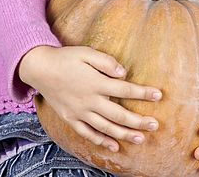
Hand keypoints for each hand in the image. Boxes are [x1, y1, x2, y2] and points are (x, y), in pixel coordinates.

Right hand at [19, 45, 161, 151]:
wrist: (40, 69)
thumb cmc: (66, 58)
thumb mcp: (86, 52)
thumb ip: (105, 62)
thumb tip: (123, 73)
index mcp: (96, 83)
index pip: (125, 90)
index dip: (143, 93)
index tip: (158, 96)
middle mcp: (89, 101)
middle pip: (119, 115)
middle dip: (139, 121)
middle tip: (155, 125)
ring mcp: (80, 112)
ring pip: (106, 128)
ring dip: (125, 134)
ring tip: (141, 138)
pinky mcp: (71, 119)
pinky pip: (88, 134)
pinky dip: (101, 142)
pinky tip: (114, 146)